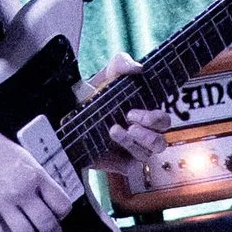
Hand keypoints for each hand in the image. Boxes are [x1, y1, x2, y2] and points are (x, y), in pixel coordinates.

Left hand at [78, 54, 171, 180]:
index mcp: (145, 115)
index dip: (156, 119)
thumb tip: (138, 68)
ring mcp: (132, 151)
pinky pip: (134, 167)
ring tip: (113, 129)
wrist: (68, 115)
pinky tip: (112, 145)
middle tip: (128, 119)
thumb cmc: (94, 95)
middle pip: (161, 142)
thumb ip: (122, 64)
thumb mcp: (106, 75)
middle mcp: (142, 135)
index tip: (133, 111)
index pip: (163, 121)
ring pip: (148, 154)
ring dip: (133, 142)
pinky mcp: (121, 164)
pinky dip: (126, 158)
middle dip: (147, 133)